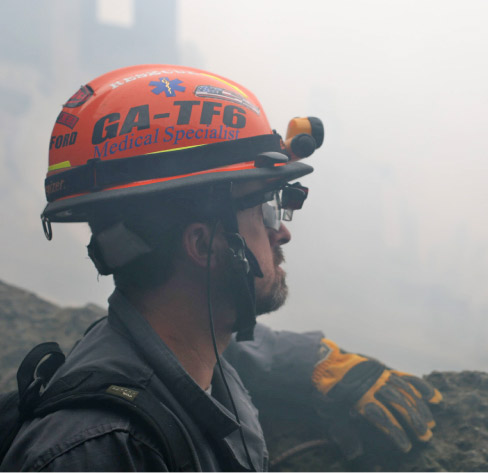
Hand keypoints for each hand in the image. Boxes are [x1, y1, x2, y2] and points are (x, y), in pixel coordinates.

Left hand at [312, 339, 441, 455]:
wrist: (323, 365)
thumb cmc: (327, 394)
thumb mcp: (329, 414)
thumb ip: (343, 433)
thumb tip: (356, 454)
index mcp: (358, 396)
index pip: (383, 417)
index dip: (396, 433)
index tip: (406, 447)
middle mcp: (372, 384)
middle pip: (398, 402)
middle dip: (414, 420)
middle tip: (425, 437)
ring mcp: (379, 375)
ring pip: (405, 390)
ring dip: (419, 407)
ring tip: (430, 424)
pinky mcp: (382, 369)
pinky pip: (404, 376)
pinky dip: (419, 386)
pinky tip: (433, 397)